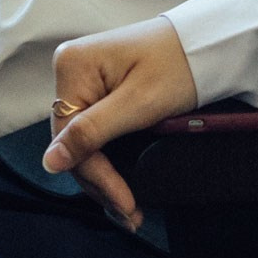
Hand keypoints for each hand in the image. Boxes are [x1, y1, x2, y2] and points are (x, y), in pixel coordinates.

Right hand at [43, 17, 199, 231]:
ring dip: (105, 176)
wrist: (207, 43)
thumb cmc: (179, 65)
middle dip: (102, 181)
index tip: (125, 205)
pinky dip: (109, 158)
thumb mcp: (138, 103)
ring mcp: (85, 80)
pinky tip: (122, 183)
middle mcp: (71, 70)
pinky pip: (95, 131)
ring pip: (84, 141)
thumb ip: (91, 132)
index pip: (71, 137)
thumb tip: (49, 162)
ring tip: (129, 209)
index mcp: (73, 67)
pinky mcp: (100, 89)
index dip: (96, 175)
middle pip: (74, 142)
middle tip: (130, 214)